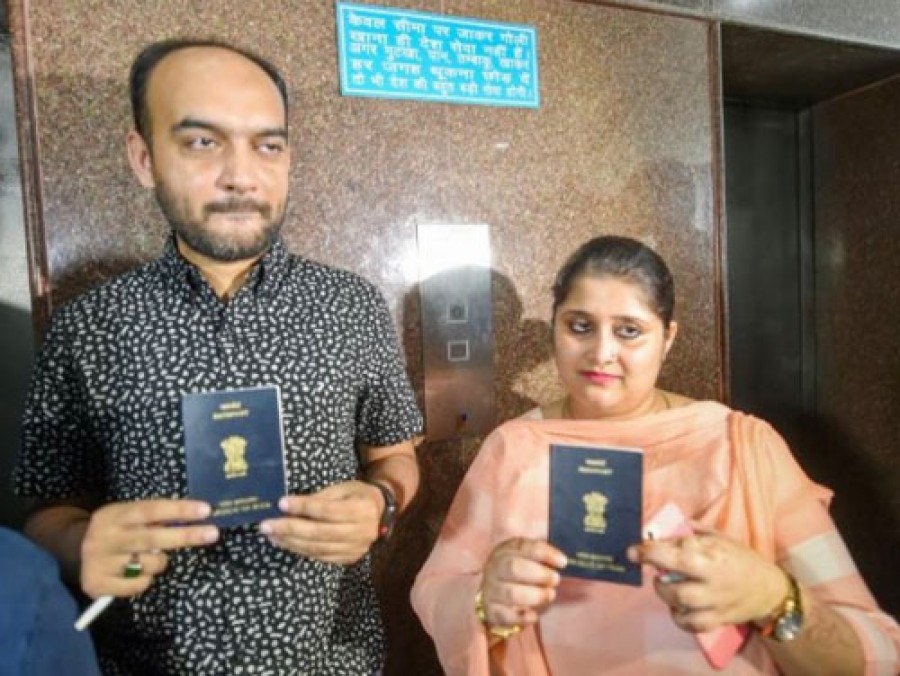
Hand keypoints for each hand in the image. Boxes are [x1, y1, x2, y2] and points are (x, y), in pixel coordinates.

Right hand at [80, 499, 217, 598]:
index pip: (151, 509)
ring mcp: (99, 562)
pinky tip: (134, 572)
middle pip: (152, 538)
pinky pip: (139, 585)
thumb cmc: (116, 529)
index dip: (179, 510)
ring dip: (160, 562)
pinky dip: (145, 580)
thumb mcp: (128, 515)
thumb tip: (193, 518)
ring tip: (148, 557)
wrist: (73, 548)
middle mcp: (104, 537)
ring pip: (149, 564)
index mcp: (114, 514)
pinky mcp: (97, 584)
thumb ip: (154, 517)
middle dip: (186, 536)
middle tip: (213, 533)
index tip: (205, 510)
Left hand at [260, 481, 382, 564]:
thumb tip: (290, 506)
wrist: (380, 512)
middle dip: (289, 529)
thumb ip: (320, 498)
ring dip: (290, 542)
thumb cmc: (358, 495)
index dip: (303, 507)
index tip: (281, 503)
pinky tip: (286, 543)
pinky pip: (320, 557)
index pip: (326, 510)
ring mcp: (356, 549)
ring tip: (271, 535)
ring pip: (317, 548)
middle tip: (266, 525)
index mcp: (362, 510)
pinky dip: (300, 550)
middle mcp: (361, 532)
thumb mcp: (342, 488)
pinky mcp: (349, 559)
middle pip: (319, 532)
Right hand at [479, 538, 566, 627]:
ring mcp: (492, 590)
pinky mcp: (492, 611)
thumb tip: (563, 562)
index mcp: (506, 551)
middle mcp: (496, 568)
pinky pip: (507, 615)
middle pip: (514, 567)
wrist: (494, 596)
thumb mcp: (527, 560)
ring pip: (511, 593)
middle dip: (539, 574)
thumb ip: (543, 559)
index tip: (563, 562)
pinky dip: (523, 617)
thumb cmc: (519, 576)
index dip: (546, 553)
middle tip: (556, 580)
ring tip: (550, 595)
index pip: (525, 547)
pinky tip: (534, 615)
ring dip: (535, 595)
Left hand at [627, 524, 788, 632]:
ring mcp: (715, 603)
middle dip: (657, 580)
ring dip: (666, 596)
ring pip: (681, 606)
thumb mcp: (719, 538)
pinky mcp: (718, 620)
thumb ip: (691, 534)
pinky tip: (678, 607)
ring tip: (667, 587)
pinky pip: (691, 624)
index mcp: (711, 555)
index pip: (675, 554)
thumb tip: (661, 529)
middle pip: (675, 587)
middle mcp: (712, 581)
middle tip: (657, 572)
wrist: (769, 589)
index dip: (649, 553)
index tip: (632, 552)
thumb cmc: (740, 558)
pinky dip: (679, 617)